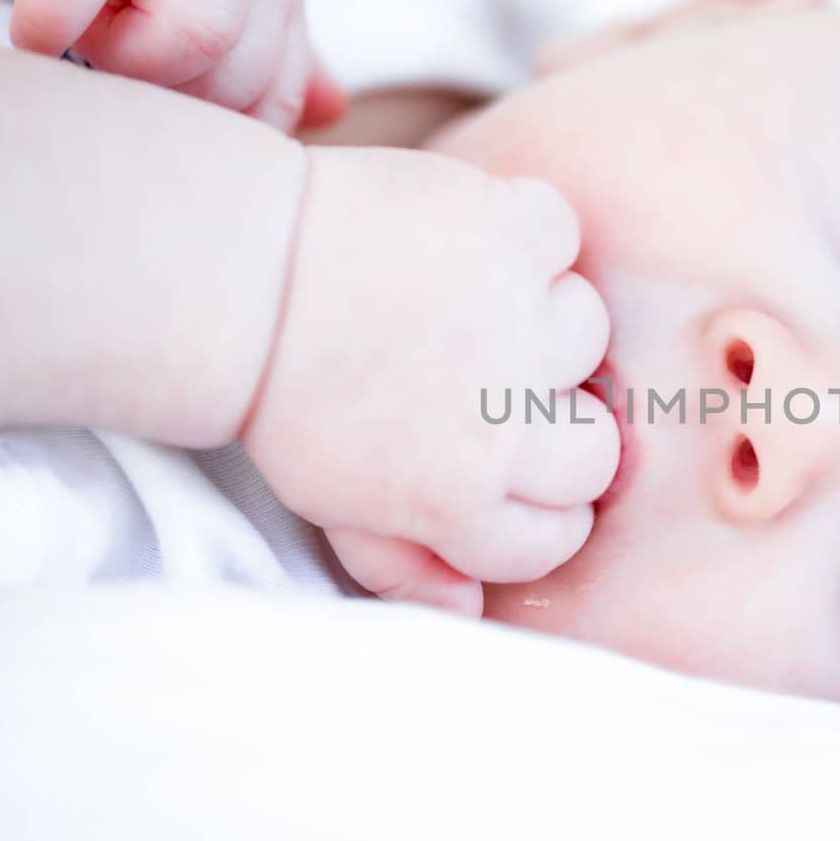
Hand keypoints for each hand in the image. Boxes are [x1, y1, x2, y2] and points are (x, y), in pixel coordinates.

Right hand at [0, 0, 345, 129]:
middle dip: (169, 102)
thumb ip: (262, 55)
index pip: (275, 97)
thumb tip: (332, 109)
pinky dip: (59, 16)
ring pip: (201, 35)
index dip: (209, 131)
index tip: (155, 121)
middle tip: (106, 74)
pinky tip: (36, 34)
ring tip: (71, 38)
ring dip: (124, 64)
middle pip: (245, 74)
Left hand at [242, 148, 618, 613]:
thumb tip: (469, 607)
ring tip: (468, 304)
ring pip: (588, 334)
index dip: (540, 506)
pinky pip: (561, 238)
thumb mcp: (332, 505)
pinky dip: (525, 233)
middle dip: (558, 429)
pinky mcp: (516, 236)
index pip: (560, 534)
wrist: (242, 277)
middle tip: (502, 388)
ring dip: (541, 320)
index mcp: (461, 502)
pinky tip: (468, 239)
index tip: (511, 466)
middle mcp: (505, 426)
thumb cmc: (281, 396)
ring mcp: (520, 325)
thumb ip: (406, 564)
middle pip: (597, 454)